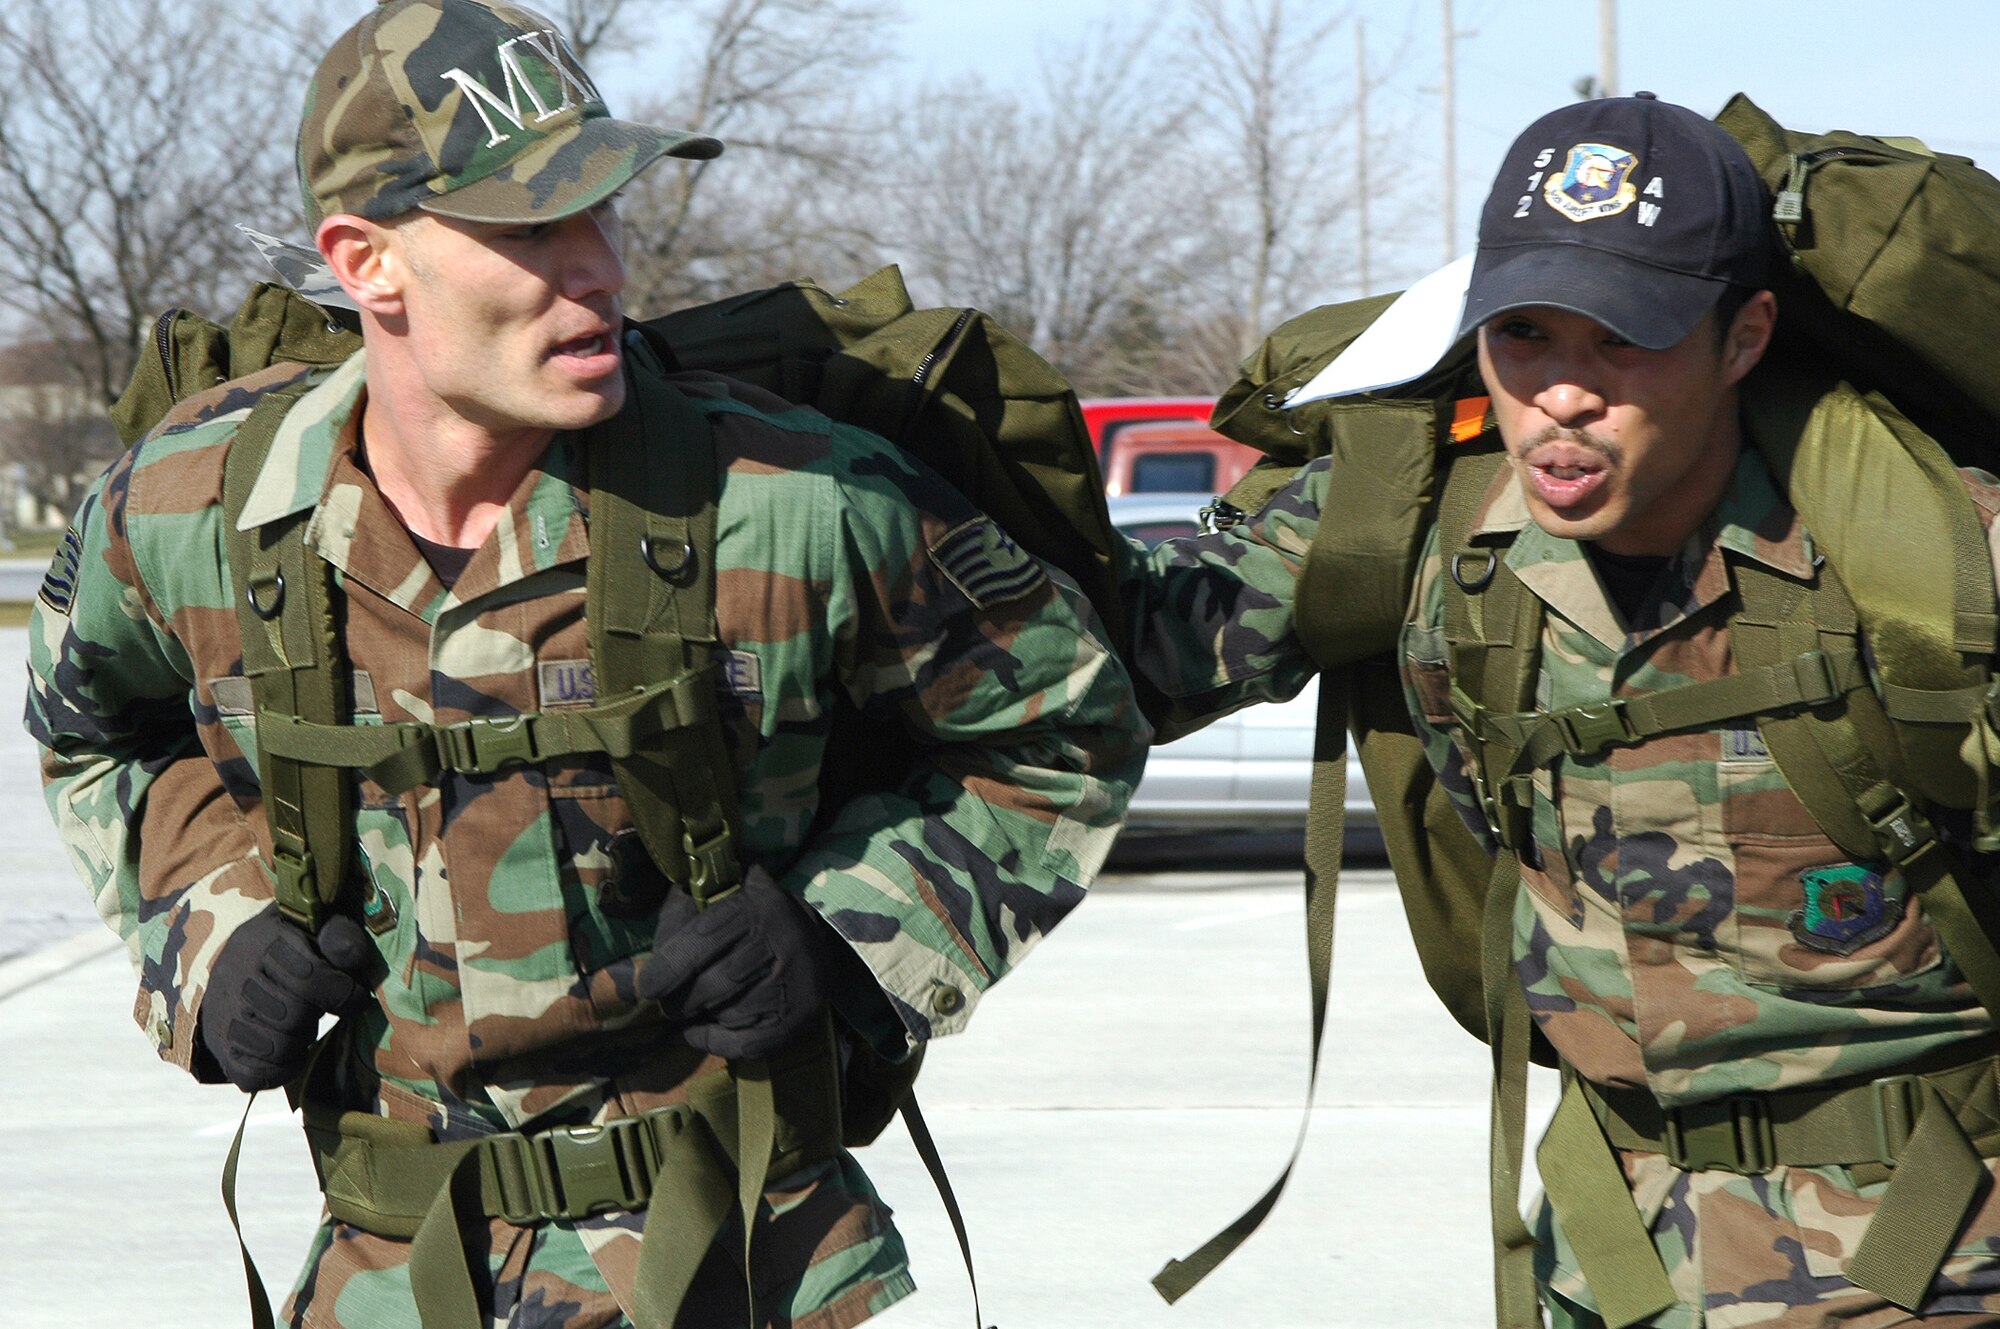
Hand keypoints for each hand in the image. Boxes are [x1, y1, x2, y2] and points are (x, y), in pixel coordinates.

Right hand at [199, 905, 375, 1090]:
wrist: (234, 964)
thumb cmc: (289, 946)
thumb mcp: (315, 927)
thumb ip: (340, 935)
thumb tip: (350, 954)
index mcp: (261, 941)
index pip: (309, 978)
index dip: (343, 993)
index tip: (353, 995)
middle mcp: (234, 978)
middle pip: (292, 1016)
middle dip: (315, 1015)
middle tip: (316, 1007)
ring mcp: (222, 1015)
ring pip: (275, 1048)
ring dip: (300, 1042)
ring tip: (299, 1024)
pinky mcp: (219, 1047)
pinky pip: (254, 1075)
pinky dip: (280, 1069)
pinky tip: (288, 1050)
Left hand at [638, 867, 837, 1059]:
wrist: (814, 944)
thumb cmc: (751, 923)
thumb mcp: (720, 901)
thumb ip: (682, 915)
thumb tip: (649, 960)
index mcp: (760, 906)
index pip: (706, 940)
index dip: (670, 967)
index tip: (648, 987)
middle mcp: (786, 940)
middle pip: (719, 982)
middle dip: (683, 1000)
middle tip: (671, 1005)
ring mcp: (800, 981)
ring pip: (733, 1013)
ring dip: (705, 1018)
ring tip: (696, 1011)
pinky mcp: (805, 1014)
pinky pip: (750, 1042)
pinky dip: (719, 1041)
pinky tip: (707, 1031)